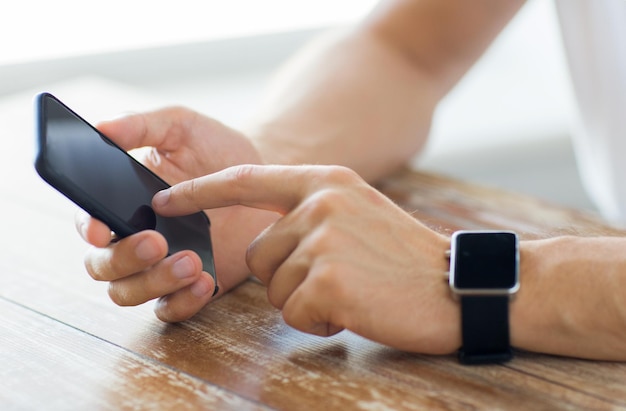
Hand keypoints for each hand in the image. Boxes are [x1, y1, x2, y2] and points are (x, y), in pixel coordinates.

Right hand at [76, 107, 277, 321]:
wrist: (262, 179)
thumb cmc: (215, 150)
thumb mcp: (182, 127)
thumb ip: (143, 125)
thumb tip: (103, 126)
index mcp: (121, 202)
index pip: (89, 221)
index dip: (89, 228)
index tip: (104, 229)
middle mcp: (132, 238)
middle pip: (102, 266)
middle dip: (124, 259)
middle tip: (157, 241)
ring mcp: (159, 266)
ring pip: (129, 293)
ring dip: (153, 282)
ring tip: (192, 260)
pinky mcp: (188, 286)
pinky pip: (170, 309)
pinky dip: (182, 302)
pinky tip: (205, 280)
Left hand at [152, 164, 459, 353]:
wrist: (457, 286)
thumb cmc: (404, 257)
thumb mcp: (357, 211)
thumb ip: (311, 211)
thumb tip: (265, 238)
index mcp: (325, 181)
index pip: (247, 179)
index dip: (201, 190)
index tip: (166, 199)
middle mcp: (320, 204)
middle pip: (257, 253)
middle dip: (285, 277)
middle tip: (336, 279)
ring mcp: (323, 241)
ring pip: (273, 287)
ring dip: (304, 300)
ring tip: (352, 291)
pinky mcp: (328, 282)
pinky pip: (294, 314)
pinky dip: (319, 321)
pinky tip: (356, 308)